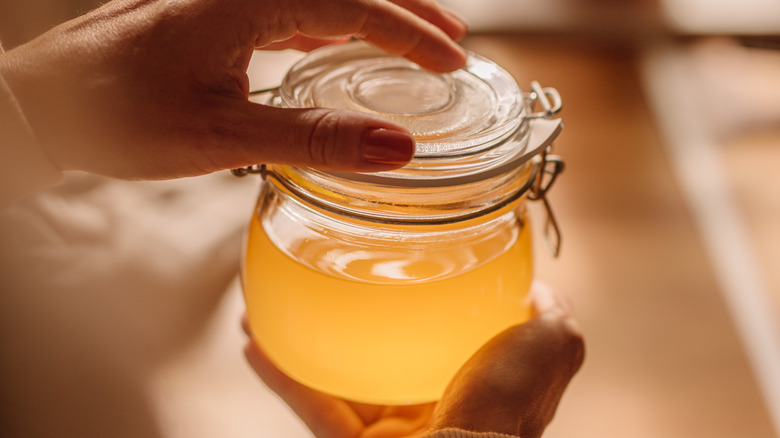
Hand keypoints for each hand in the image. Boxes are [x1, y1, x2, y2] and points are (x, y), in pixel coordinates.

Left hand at [0, 0, 466, 179]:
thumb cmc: (119, 113)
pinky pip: (290, 11)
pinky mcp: (213, 15)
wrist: (46, 104)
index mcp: (247, 0)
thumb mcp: (224, 135)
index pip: (356, 7)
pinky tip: (338, 49)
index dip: (411, 36)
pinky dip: (329, 29)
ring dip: (371, 19)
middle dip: (406, 14)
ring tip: (414, 44)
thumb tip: (396, 147)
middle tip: (453, 44)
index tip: (453, 64)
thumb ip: (314, 137)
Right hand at [243, 282, 584, 437]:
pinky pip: (310, 406)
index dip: (421, 306)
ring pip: (336, 379)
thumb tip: (540, 290)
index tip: (402, 272)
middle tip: (327, 284)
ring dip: (301, 344)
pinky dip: (282, 376)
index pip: (441, 337)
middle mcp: (428, 407)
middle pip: (381, 357)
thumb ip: (552, 317)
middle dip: (351, 324)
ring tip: (273, 308)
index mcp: (473, 383)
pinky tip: (255, 340)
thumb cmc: (511, 409)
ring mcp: (388, 430)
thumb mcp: (554, 347)